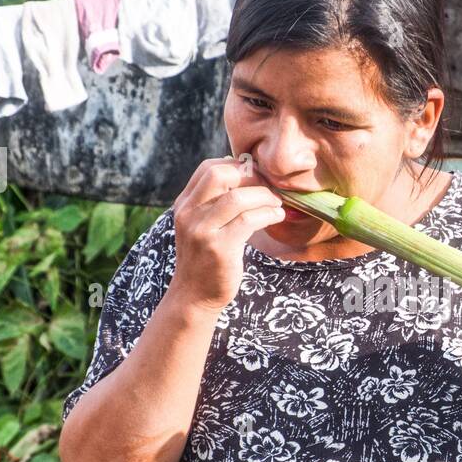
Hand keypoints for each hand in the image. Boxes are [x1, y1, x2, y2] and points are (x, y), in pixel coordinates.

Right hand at [165, 156, 285, 313]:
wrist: (194, 295)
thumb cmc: (205, 258)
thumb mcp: (201, 225)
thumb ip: (215, 203)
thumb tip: (247, 174)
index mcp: (184, 204)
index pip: (209, 168)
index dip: (237, 166)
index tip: (256, 177)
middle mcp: (189, 214)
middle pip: (220, 175)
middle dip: (251, 176)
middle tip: (268, 187)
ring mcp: (202, 231)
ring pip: (238, 198)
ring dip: (264, 196)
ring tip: (277, 203)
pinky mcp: (219, 248)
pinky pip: (249, 220)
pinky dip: (268, 214)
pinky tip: (277, 216)